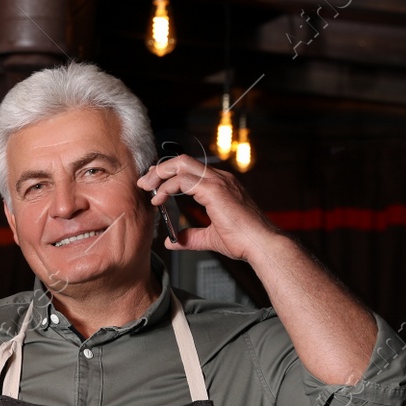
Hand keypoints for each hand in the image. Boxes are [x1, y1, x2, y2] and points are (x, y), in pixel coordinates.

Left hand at [136, 154, 280, 261]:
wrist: (260, 245)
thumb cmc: (244, 241)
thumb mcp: (210, 238)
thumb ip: (191, 238)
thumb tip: (173, 242)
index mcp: (220, 185)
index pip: (189, 169)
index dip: (168, 173)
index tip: (154, 184)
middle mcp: (219, 178)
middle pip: (182, 161)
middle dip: (160, 169)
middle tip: (145, 183)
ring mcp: (218, 181)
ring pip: (181, 164)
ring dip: (160, 174)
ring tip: (147, 188)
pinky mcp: (215, 189)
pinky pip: (184, 180)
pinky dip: (168, 187)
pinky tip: (160, 199)